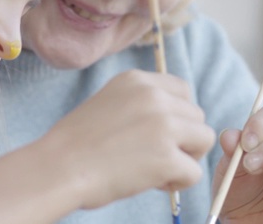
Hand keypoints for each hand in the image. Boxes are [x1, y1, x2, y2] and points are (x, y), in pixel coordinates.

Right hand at [45, 69, 214, 208]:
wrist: (58, 167)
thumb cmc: (76, 143)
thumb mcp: (110, 103)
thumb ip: (141, 104)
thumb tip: (175, 121)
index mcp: (138, 80)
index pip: (183, 91)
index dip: (178, 116)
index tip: (158, 133)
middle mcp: (154, 96)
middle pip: (197, 116)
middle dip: (183, 139)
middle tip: (154, 156)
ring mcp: (163, 125)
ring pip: (204, 139)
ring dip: (185, 158)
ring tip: (155, 169)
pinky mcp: (166, 156)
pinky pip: (194, 172)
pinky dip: (178, 182)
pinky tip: (151, 182)